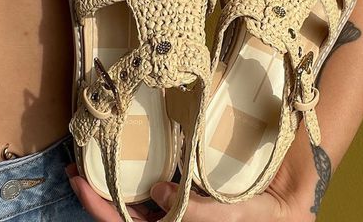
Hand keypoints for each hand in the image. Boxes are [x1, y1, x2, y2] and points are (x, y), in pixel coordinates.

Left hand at [66, 163, 314, 221]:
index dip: (99, 208)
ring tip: (94, 152)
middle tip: (75, 163)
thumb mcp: (239, 219)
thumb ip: (201, 215)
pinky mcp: (185, 188)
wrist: (287, 202)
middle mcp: (169, 221)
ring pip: (136, 195)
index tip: (78, 182)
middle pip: (123, 212)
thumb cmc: (267, 217)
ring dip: (114, 176)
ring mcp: (175, 205)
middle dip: (96, 190)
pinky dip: (140, 165)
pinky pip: (155, 179)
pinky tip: (131, 146)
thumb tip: (156, 193)